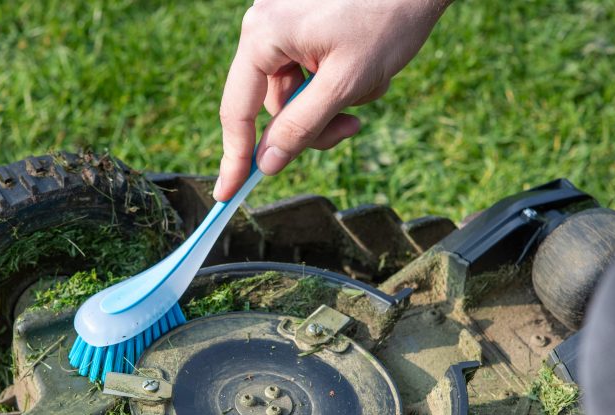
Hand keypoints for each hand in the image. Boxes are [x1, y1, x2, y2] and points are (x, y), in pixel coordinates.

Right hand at [214, 0, 452, 200]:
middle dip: (314, 123)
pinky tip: (368, 67)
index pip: (237, 110)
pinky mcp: (304, 26)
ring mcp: (284, 25)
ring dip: (333, 103)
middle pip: (273, 105)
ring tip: (371, 83)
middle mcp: (265, 27)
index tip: (227, 193)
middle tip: (352, 127)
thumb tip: (266, 164)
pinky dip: (337, 83)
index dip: (235, 156)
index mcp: (263, 35)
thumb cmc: (387, 21)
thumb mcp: (343, 83)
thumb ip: (301, 126)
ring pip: (296, 95)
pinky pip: (309, 74)